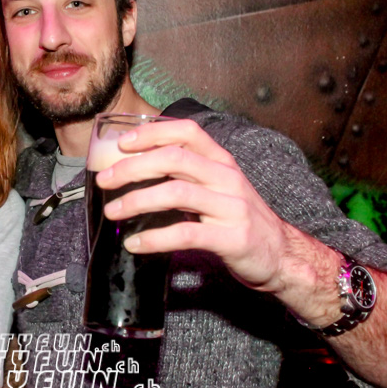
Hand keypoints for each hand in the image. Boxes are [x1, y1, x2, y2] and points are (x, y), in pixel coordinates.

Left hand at [95, 118, 290, 292]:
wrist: (281, 255)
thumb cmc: (239, 219)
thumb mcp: (218, 187)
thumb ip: (186, 175)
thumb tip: (135, 169)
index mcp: (221, 161)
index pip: (186, 132)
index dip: (152, 133)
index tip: (122, 144)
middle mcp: (227, 178)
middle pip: (174, 159)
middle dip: (133, 167)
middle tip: (105, 180)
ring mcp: (232, 207)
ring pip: (176, 193)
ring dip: (137, 201)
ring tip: (113, 212)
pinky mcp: (232, 238)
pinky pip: (186, 233)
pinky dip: (155, 238)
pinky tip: (135, 244)